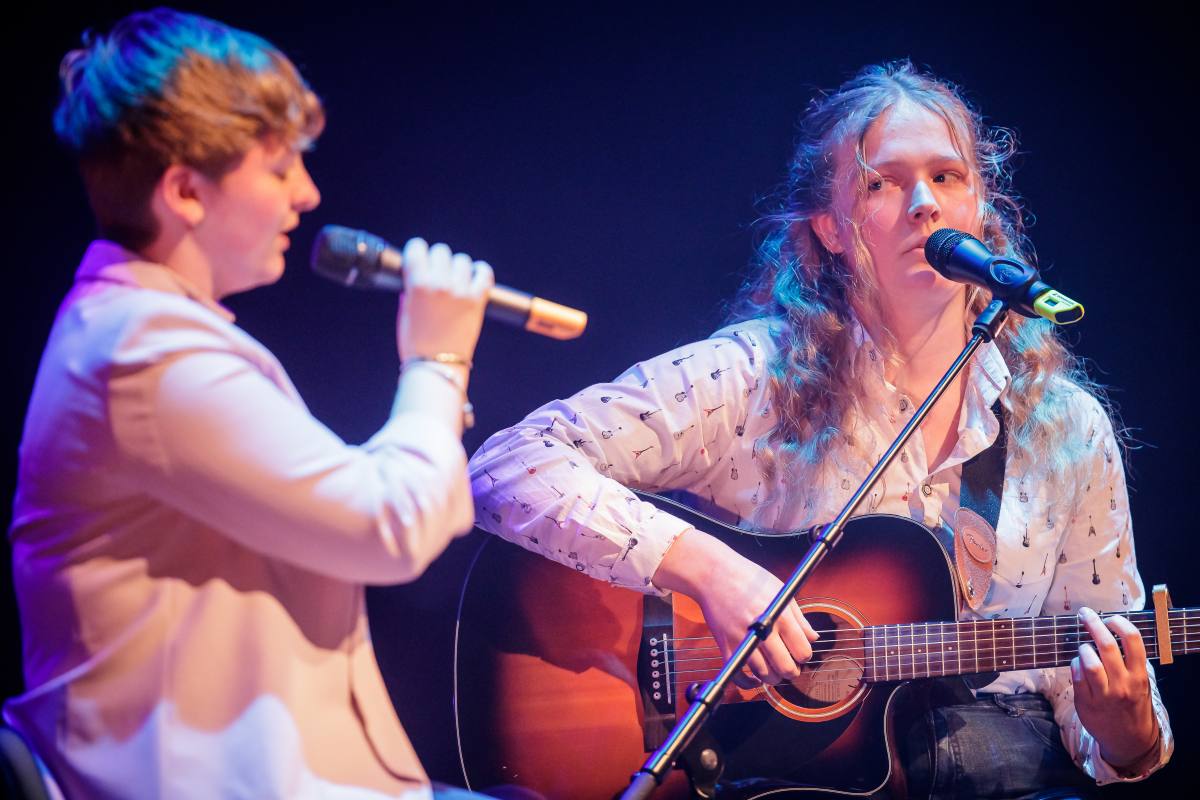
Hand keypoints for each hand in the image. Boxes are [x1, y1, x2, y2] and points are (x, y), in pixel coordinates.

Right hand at [397, 238, 493, 365]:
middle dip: (438, 260)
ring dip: (458, 268)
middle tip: (438, 274)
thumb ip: (410, 290)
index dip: (418, 252)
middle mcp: (439, 283)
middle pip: (441, 251)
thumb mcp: (405, 312)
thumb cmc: (416, 343)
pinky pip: (484, 273)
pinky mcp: (477, 300)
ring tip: (456, 281)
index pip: (417, 247)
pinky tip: (475, 278)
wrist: (437, 366)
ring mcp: (460, 291)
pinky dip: (480, 272)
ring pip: (462, 260)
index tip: (420, 258)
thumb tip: (417, 274)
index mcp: (417, 284)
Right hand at [653, 528, 817, 685]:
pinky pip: (740, 677)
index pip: (802, 651)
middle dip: (792, 671)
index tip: (799, 652)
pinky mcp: (727, 646)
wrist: (714, 575)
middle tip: (789, 665)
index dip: (804, 655)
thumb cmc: (748, 579)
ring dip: (773, 677)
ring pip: (765, 676)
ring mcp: (743, 640)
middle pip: (786, 668)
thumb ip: (799, 618)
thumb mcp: (781, 591)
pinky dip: (749, 683)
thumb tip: (813, 638)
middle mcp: (763, 631)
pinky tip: (756, 678)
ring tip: (774, 668)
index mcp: (781, 616)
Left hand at [1071, 606, 1159, 770]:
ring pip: (1089, 662)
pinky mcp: (1085, 702)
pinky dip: (1075, 664)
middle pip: (1107, 646)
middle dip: (1094, 624)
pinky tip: (1078, 663)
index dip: (1119, 623)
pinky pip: (1076, 675)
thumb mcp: (1140, 683)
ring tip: (1084, 647)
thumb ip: (1129, 661)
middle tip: (1085, 614)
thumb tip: (1111, 631)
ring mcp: (1103, 694)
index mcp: (1139, 676)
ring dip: (1083, 648)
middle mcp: (1123, 684)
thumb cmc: (1132, 703)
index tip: (1110, 617)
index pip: (1133, 641)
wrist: (1129, 740)